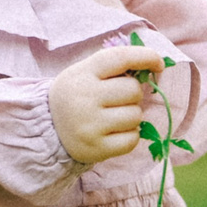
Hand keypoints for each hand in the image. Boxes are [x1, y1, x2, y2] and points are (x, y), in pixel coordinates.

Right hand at [50, 44, 163, 164]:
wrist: (48, 128)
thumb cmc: (76, 95)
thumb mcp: (84, 73)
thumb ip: (113, 67)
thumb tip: (153, 64)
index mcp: (83, 73)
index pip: (121, 58)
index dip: (146, 57)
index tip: (159, 64)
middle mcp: (85, 98)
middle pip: (133, 90)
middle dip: (133, 94)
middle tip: (118, 100)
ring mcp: (90, 125)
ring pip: (136, 116)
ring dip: (131, 116)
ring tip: (113, 117)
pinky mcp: (97, 148)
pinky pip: (132, 139)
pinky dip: (130, 136)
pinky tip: (114, 132)